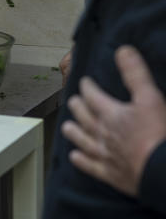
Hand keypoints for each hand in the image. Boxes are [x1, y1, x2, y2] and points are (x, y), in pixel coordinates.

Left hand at [61, 46, 165, 196]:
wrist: (162, 171)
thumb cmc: (157, 135)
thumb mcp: (150, 98)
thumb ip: (135, 74)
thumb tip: (123, 50)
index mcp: (111, 114)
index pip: (92, 95)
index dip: (87, 87)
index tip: (85, 82)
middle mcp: (102, 133)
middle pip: (83, 117)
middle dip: (78, 107)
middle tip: (74, 101)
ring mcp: (104, 155)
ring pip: (82, 140)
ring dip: (74, 132)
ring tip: (67, 127)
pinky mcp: (110, 174)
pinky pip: (90, 166)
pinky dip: (81, 160)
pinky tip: (75, 157)